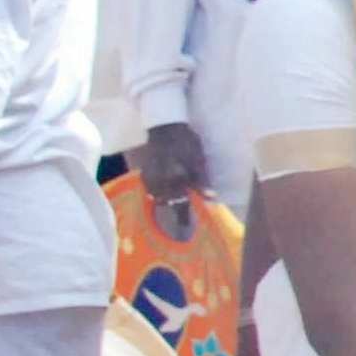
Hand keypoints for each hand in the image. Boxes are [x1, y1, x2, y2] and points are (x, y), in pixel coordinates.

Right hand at [139, 122, 207, 238]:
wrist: (166, 127)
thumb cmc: (186, 143)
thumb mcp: (198, 160)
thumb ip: (202, 181)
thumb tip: (211, 199)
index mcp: (173, 179)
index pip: (179, 202)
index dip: (182, 217)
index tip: (185, 228)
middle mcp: (158, 180)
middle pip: (168, 202)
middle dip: (176, 209)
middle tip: (183, 221)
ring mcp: (149, 177)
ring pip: (158, 197)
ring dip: (167, 201)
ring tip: (177, 204)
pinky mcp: (144, 173)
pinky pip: (151, 189)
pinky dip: (159, 192)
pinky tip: (166, 191)